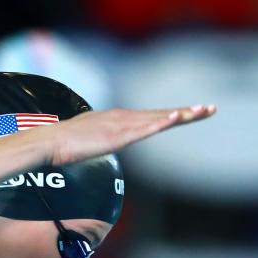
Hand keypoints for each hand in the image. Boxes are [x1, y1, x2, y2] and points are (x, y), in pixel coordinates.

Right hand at [44, 105, 214, 165]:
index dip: (170, 116)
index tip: (189, 114)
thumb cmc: (60, 147)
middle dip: (185, 113)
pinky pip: (144, 129)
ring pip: (157, 119)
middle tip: (210, 109)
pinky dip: (160, 122)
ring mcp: (120, 125)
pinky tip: (175, 118)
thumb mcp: (85, 144)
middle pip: (159, 115)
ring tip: (201, 111)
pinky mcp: (116, 136)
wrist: (47, 144)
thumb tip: (95, 148)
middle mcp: (121, 118)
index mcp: (114, 120)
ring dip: (180, 115)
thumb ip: (96, 143)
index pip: (148, 118)